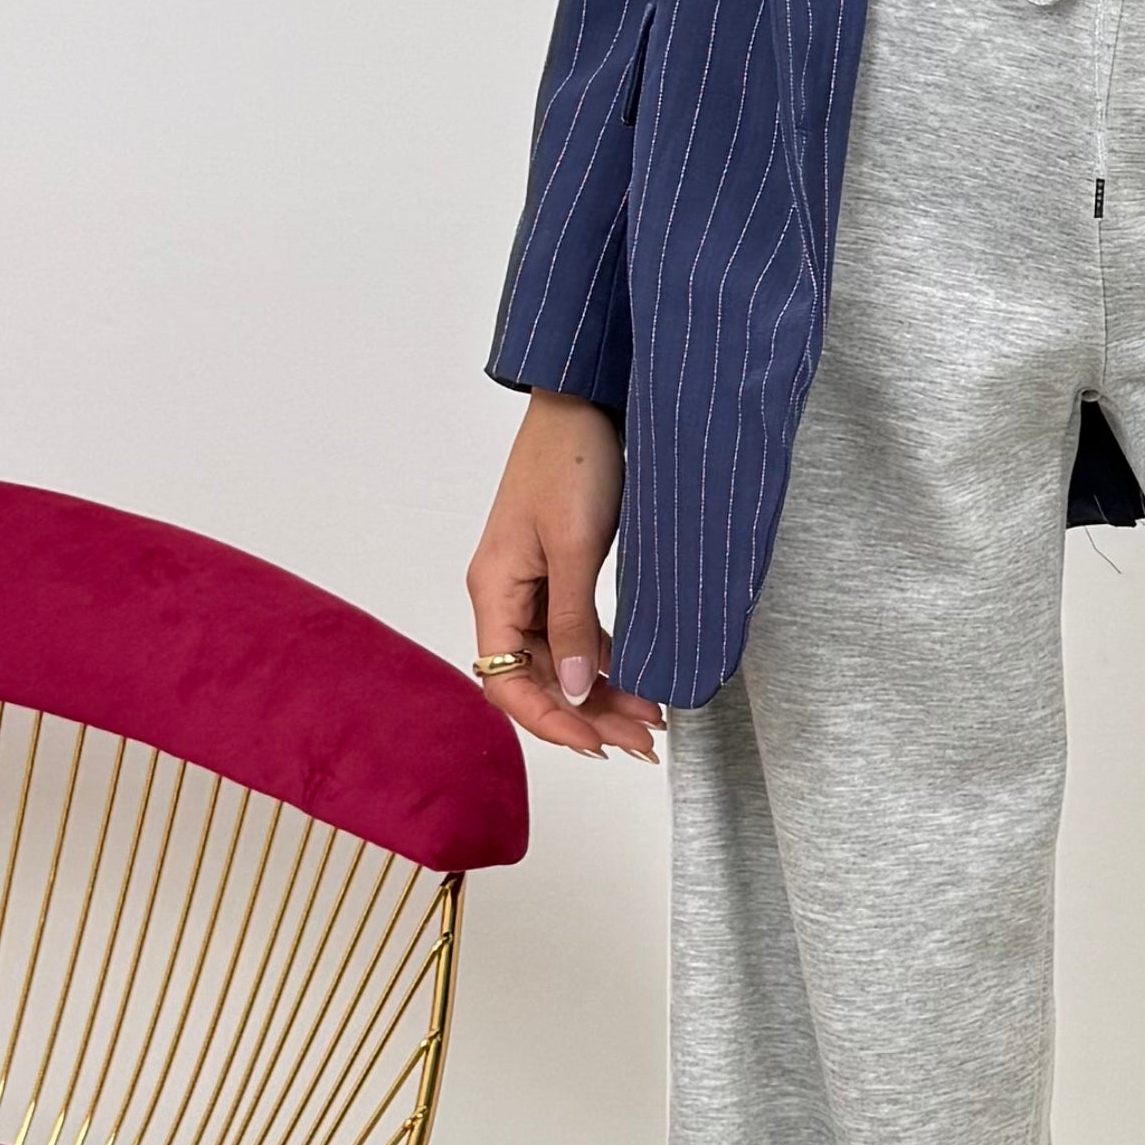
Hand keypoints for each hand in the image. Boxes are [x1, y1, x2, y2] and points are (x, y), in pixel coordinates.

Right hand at [466, 395, 662, 760]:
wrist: (586, 399)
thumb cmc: (572, 459)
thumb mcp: (576, 546)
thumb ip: (573, 621)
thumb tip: (576, 689)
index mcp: (494, 590)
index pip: (506, 682)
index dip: (551, 721)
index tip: (598, 744)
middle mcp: (506, 595)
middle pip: (537, 679)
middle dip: (588, 716)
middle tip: (644, 743)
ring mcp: (533, 584)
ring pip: (561, 661)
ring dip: (602, 693)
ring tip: (651, 722)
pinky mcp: (561, 571)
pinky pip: (577, 634)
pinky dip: (608, 660)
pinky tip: (639, 678)